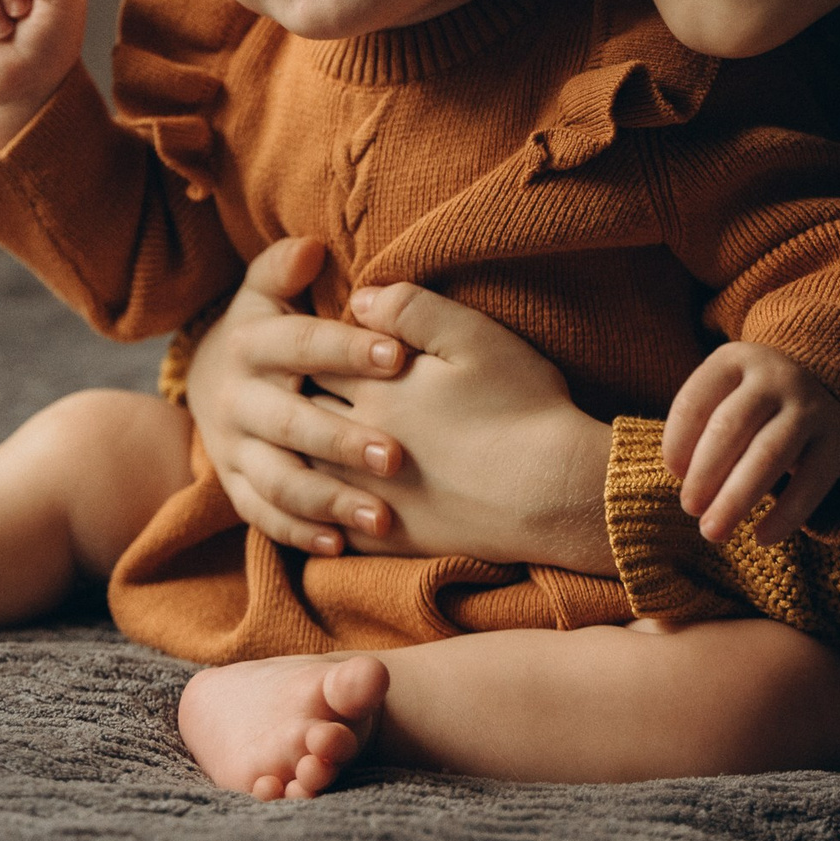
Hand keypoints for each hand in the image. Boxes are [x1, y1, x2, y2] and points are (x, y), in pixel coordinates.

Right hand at [182, 238, 410, 557]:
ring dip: (328, 499)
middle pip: (289, 423)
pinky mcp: (237, 488)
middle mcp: (238, 400)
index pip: (301, 344)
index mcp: (250, 344)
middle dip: (342, 440)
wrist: (208, 382)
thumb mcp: (263, 290)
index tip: (400, 358)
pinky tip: (340, 545)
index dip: (348, 349)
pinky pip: (264, 516)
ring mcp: (235, 450)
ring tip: (381, 515)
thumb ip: (285, 268)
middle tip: (397, 456)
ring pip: (279, 480)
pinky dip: (299, 532)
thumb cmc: (265, 329)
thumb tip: (313, 247)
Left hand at [321, 284, 614, 574]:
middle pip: (303, 412)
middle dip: (292, 395)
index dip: (310, 344)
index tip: (308, 338)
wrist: (553, 493)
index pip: (317, 358)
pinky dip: (316, 508)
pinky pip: (331, 523)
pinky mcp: (389, 540)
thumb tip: (359, 300)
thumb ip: (410, 309)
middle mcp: (359, 443)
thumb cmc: (522, 407)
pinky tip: (319, 498)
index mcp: (377, 389)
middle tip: (286, 383)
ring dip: (298, 450)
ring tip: (296, 436)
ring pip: (307, 470)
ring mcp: (370, 496)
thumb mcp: (473, 338)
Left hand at [661, 341, 839, 546]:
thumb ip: (700, 429)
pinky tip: (761, 537)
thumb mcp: (723, 395)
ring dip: (736, 498)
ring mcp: (810, 407)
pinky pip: (811, 483)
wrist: (824, 387)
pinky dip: (785, 515)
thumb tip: (685, 478)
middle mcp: (775, 377)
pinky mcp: (838, 441)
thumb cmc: (752, 404)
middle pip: (730, 427)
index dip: (678, 442)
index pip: (695, 401)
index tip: (674, 474)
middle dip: (704, 474)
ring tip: (713, 531)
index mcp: (734, 361)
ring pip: (769, 454)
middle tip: (690, 509)